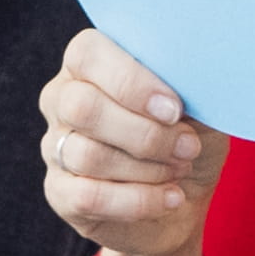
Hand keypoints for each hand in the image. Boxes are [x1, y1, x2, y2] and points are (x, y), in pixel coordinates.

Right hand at [40, 27, 221, 255]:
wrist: (183, 198)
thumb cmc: (188, 138)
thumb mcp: (199, 104)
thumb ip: (187, 82)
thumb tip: (192, 72)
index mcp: (90, 63)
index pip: (88, 54)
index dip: (132, 82)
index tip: (175, 109)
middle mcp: (62, 99)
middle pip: (82, 107)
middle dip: (144, 133)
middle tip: (187, 146)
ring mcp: (55, 147)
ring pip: (88, 155)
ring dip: (148, 168)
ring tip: (181, 169)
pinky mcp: (59, 192)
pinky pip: (88, 197)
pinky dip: (138, 201)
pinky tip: (169, 198)